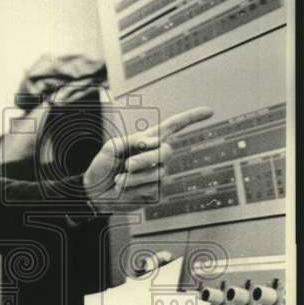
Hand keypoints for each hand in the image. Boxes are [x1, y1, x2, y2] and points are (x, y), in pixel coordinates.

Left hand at [83, 106, 212, 213]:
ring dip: (134, 176)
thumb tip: (153, 142)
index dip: (191, 118)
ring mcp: (158, 175)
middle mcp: (156, 157)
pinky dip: (134, 188)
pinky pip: (152, 188)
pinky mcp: (155, 193)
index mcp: (147, 141)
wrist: (94, 192)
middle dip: (145, 159)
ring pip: (158, 173)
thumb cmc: (102, 167)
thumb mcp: (112, 147)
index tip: (209, 111)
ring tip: (118, 180)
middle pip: (166, 152)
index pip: (173, 127)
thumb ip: (132, 141)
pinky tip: (124, 189)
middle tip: (126, 165)